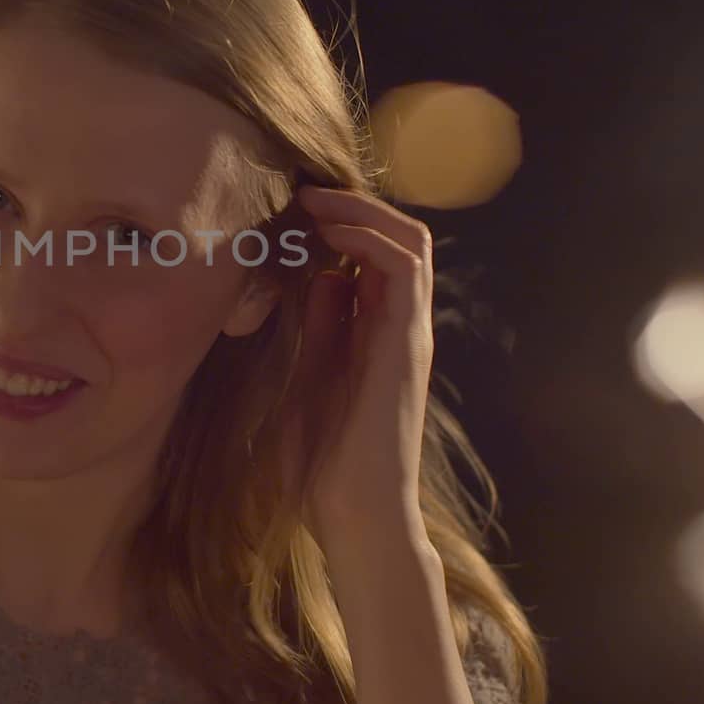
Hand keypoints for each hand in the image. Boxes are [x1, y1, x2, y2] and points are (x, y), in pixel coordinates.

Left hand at [282, 185, 435, 553]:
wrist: (352, 512)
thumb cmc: (324, 459)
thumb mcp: (310, 376)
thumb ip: (320, 330)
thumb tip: (319, 281)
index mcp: (377, 333)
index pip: (375, 255)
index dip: (341, 223)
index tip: (293, 209)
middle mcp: (401, 326)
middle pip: (399, 238)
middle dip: (354, 206)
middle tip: (304, 191)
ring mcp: (409, 333)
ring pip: (410, 242)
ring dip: (363, 212)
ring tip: (315, 202)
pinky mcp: (407, 342)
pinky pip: (404, 269)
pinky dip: (370, 239)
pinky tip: (330, 235)